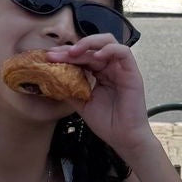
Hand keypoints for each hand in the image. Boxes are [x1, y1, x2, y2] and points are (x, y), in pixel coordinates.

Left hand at [45, 35, 153, 160]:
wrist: (123, 138)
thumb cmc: (107, 123)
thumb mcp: (82, 105)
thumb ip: (70, 90)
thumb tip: (52, 81)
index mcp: (100, 74)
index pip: (82, 56)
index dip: (66, 55)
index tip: (49, 58)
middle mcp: (110, 68)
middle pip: (91, 48)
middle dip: (71, 49)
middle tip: (55, 55)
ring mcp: (121, 69)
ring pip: (108, 42)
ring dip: (89, 43)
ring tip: (73, 52)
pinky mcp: (132, 72)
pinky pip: (123, 52)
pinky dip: (109, 50)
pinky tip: (95, 57)